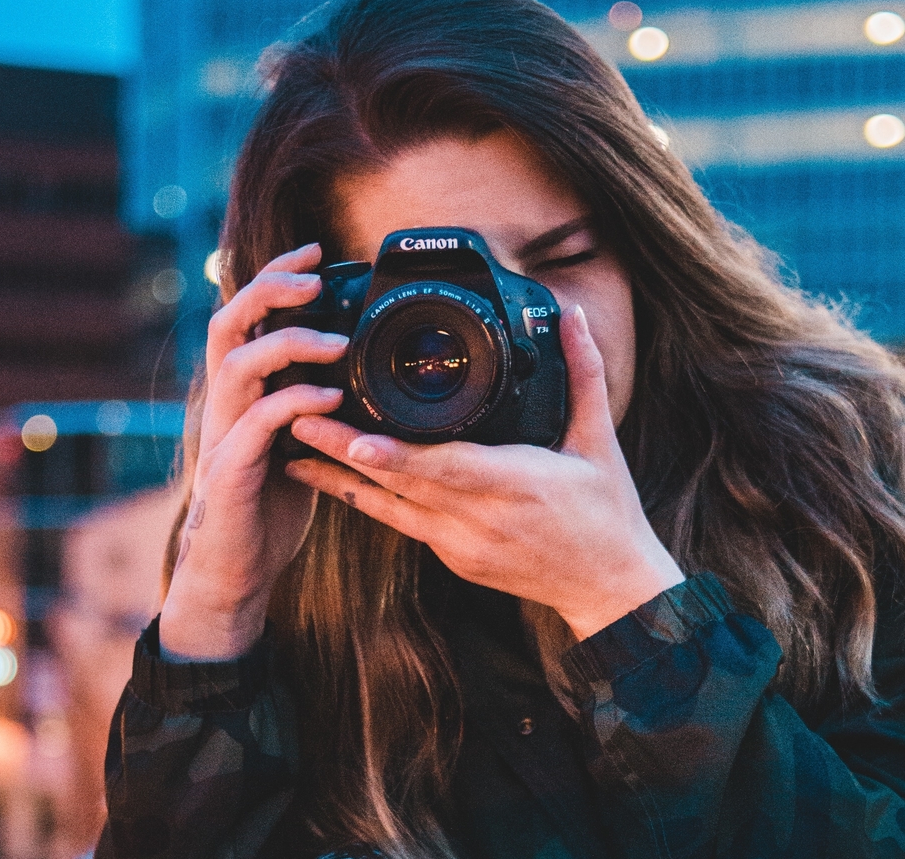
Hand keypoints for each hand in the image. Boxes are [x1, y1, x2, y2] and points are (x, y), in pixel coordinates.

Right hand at [160, 243, 347, 659]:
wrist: (236, 571)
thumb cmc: (268, 507)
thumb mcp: (296, 442)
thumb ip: (311, 403)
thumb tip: (354, 368)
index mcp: (239, 392)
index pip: (245, 316)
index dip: (275, 277)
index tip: (316, 253)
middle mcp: (224, 404)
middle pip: (227, 322)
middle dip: (269, 289)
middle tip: (314, 276)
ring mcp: (223, 435)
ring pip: (238, 364)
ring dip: (288, 343)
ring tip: (336, 341)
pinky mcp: (232, 471)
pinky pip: (258, 422)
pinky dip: (295, 401)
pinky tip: (332, 396)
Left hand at [285, 305, 683, 639]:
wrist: (609, 589)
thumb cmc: (606, 513)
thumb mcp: (599, 441)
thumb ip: (582, 373)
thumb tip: (575, 315)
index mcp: (517, 484)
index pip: (447, 468)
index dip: (397, 455)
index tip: (353, 436)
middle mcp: (481, 518)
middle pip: (401, 484)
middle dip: (345, 452)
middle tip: (296, 419)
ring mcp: (461, 544)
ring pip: (389, 509)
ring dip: (340, 479)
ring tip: (294, 449)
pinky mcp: (453, 557)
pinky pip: (401, 524)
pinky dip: (366, 500)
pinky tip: (333, 478)